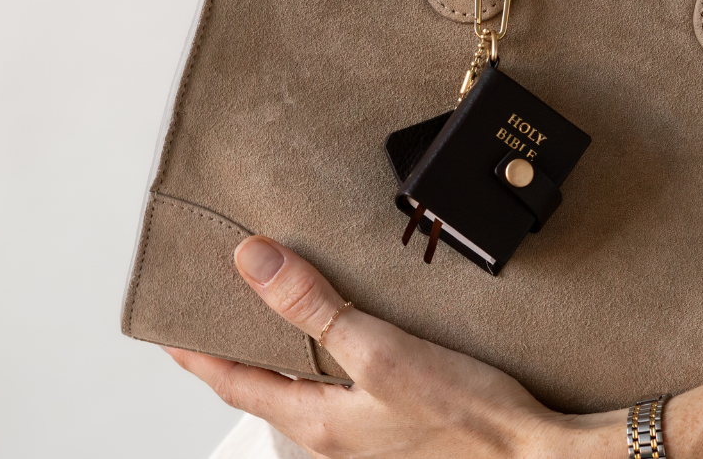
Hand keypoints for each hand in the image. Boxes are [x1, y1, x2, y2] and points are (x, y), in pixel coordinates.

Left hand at [163, 236, 626, 458]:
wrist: (531, 455)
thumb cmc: (464, 416)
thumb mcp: (380, 351)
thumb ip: (313, 307)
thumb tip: (254, 262)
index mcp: (318, 422)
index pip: (236, 384)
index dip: (200, 356)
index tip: (171, 333)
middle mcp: (333, 435)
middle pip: (266, 389)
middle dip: (237, 354)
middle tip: (219, 317)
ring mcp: (365, 436)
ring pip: (303, 390)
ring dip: (282, 356)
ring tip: (275, 320)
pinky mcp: (395, 426)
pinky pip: (340, 391)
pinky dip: (324, 362)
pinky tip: (345, 340)